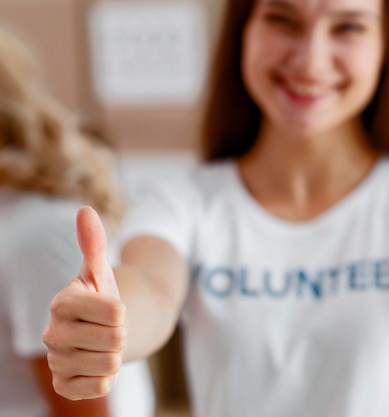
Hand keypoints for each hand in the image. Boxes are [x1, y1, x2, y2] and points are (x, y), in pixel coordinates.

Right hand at [43, 206, 125, 399]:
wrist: (99, 331)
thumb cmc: (101, 298)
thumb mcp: (101, 271)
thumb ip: (94, 244)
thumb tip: (85, 210)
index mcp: (61, 302)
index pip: (114, 310)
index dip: (123, 310)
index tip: (113, 308)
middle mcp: (52, 333)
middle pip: (116, 339)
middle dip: (122, 333)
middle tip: (110, 328)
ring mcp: (56, 361)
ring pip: (111, 364)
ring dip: (116, 355)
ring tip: (104, 345)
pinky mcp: (64, 385)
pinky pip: (99, 387)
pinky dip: (106, 378)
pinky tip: (97, 365)